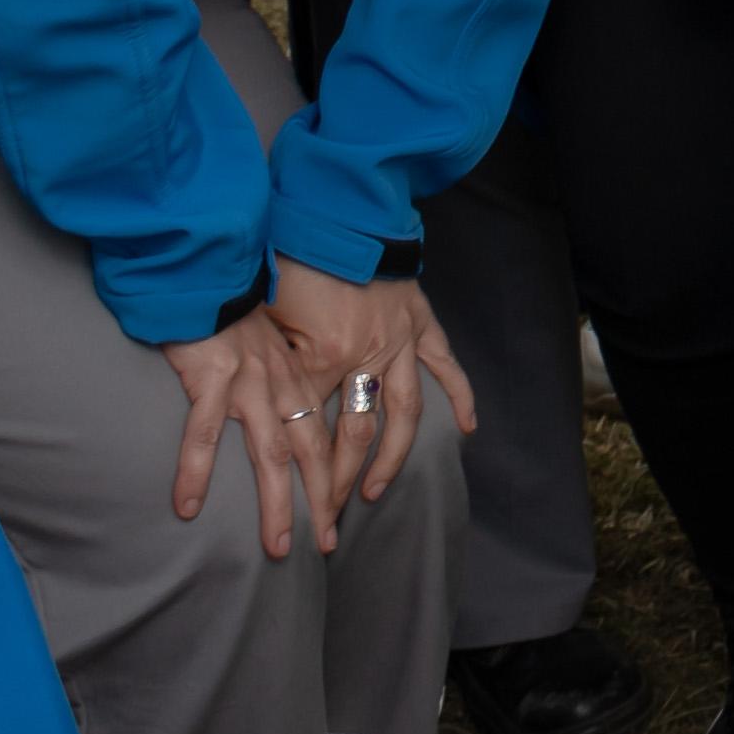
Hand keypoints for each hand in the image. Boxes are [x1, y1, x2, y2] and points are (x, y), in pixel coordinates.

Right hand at [155, 310, 331, 559]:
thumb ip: (278, 385)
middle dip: (318, 502)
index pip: (324, 440)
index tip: (336, 521)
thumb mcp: (269, 350)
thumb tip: (282, 426)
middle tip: (323, 547)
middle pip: (308, 454)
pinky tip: (187, 506)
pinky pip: (202, 433)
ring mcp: (250, 383)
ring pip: (268, 454)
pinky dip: (196, 471)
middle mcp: (282, 385)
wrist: (209, 271)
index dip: (333, 482)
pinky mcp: (212, 377)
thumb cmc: (233, 316)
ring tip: (275, 546)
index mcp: (298, 380)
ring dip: (274, 503)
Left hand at [267, 259, 475, 511]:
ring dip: (389, 458)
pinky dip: (458, 396)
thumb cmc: (293, 258)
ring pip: (401, 414)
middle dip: (337, 483)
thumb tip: (267, 407)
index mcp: (324, 357)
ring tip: (374, 493)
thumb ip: (275, 364)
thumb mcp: (269, 314)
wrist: (337, 210)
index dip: (293, 469)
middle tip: (326, 522)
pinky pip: (445, 366)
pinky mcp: (421, 323)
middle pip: (353, 434)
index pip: (306, 428)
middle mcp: (369, 357)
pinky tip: (467, 429)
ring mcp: (401, 342)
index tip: (282, 506)